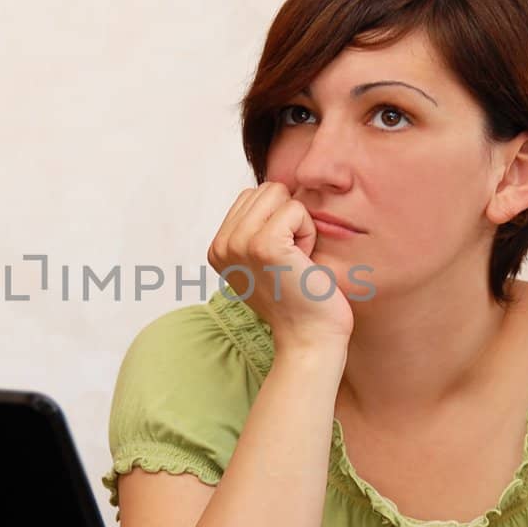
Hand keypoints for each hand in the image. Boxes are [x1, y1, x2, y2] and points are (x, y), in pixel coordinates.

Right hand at [206, 181, 352, 350]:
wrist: (309, 337)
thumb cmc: (298, 299)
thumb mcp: (263, 262)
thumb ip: (255, 229)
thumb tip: (270, 192)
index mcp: (217, 248)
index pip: (252, 196)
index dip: (278, 220)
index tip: (281, 259)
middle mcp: (221, 245)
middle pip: (265, 190)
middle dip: (288, 218)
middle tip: (291, 259)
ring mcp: (239, 244)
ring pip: (279, 194)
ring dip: (299, 223)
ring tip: (296, 259)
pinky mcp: (264, 244)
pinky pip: (296, 209)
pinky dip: (309, 231)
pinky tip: (304, 260)